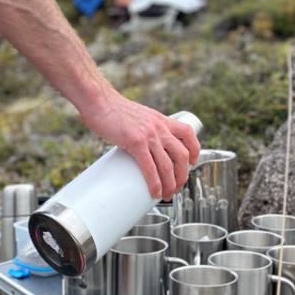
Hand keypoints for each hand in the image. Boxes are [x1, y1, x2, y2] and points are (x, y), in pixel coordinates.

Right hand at [80, 92, 200, 199]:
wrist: (99, 101)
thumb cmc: (112, 109)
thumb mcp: (138, 116)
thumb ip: (144, 130)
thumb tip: (141, 147)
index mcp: (161, 120)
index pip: (187, 133)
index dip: (194, 150)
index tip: (192, 163)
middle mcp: (159, 127)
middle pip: (182, 155)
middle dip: (182, 175)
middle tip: (177, 186)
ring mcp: (149, 135)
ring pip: (168, 165)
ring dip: (170, 184)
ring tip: (167, 194)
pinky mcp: (136, 142)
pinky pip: (150, 167)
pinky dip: (155, 183)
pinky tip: (155, 192)